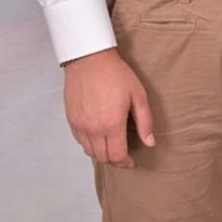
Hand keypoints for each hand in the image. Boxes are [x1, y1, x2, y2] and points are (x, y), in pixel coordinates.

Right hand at [63, 47, 155, 167]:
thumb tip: (150, 142)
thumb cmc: (116, 74)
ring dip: (101, 153)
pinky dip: (89, 143)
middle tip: (122, 154)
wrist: (90, 59)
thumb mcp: (138, 95)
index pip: (117, 156)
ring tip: (111, 145)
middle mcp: (93, 129)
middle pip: (103, 157)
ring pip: (89, 151)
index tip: (130, 161)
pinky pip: (80, 140)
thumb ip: (145, 121)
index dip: (125, 163)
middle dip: (114, 159)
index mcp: (112, 124)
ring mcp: (80, 125)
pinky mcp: (71, 119)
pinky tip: (98, 135)